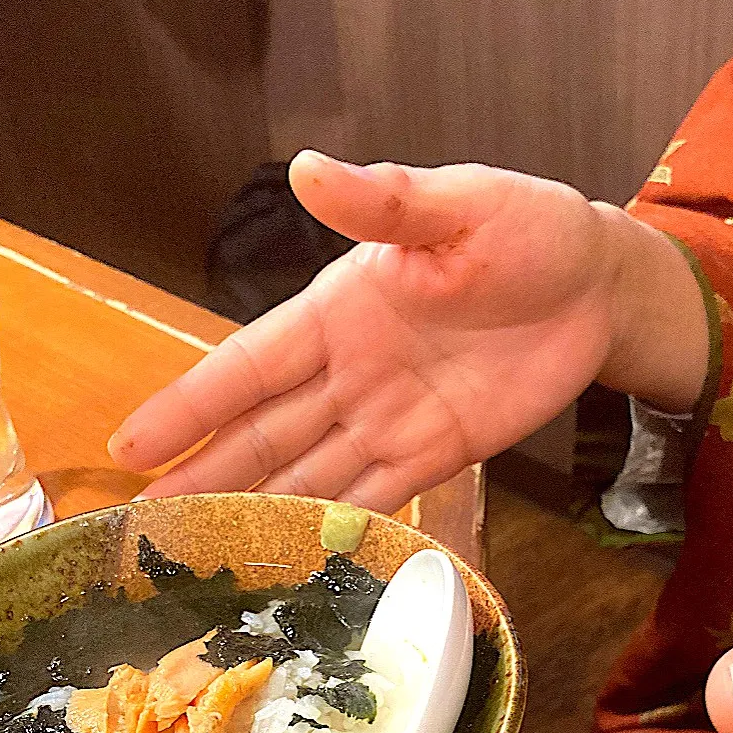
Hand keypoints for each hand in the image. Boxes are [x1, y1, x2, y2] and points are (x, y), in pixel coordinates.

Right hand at [109, 153, 707, 510]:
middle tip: (144, 527)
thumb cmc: (525, 228)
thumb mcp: (457, 206)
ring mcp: (390, 419)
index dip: (190, 405)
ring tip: (199, 557)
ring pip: (309, 475)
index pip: (248, 366)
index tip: (131, 445)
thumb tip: (307, 170)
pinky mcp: (438, 455)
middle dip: (204, 478)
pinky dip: (337, 531)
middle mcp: (350, 373)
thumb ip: (385, 203)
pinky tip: (293, 563)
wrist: (601, 284)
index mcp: (338, 310)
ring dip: (258, 514)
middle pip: (263, 435)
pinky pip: (376, 499)